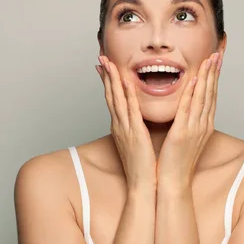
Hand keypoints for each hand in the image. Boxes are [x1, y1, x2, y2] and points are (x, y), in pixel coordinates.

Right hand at [96, 56, 156, 190]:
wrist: (142, 185)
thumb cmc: (142, 166)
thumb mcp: (136, 142)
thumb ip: (135, 128)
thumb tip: (137, 119)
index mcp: (120, 127)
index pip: (112, 100)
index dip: (108, 82)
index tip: (105, 67)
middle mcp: (119, 125)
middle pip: (110, 96)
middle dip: (106, 76)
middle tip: (101, 58)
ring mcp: (125, 129)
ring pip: (117, 99)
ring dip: (113, 80)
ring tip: (109, 64)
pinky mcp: (135, 133)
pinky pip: (130, 111)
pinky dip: (127, 95)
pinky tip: (126, 83)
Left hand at [156, 52, 222, 189]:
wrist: (173, 183)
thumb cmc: (176, 162)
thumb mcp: (185, 138)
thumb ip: (188, 122)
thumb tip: (187, 110)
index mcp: (203, 126)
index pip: (211, 97)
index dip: (214, 78)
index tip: (216, 62)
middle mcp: (203, 125)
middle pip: (211, 94)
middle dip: (214, 73)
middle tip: (217, 54)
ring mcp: (195, 129)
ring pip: (202, 98)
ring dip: (206, 78)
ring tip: (210, 60)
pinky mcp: (182, 134)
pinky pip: (188, 110)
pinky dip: (192, 94)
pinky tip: (194, 81)